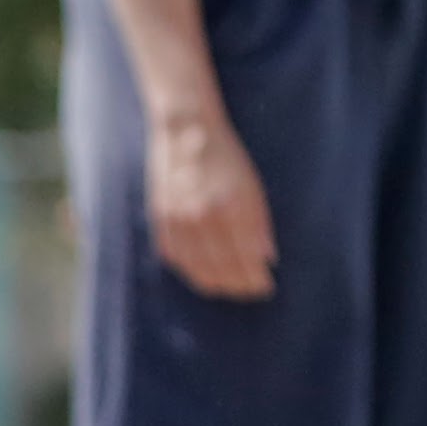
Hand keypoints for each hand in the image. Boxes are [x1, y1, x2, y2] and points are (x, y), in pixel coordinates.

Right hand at [145, 101, 277, 299]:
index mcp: (229, 208)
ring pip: (197, 270)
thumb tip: (267, 259)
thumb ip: (258, 224)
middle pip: (221, 270)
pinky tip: (205, 272)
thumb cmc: (225, 158)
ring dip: (216, 284)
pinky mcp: (160, 220)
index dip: (255, 279)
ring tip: (230, 287)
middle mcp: (200, 218)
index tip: (266, 287)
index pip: (244, 259)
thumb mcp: (251, 187)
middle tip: (251, 291)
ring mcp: (176, 221)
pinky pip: (176, 258)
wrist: (184, 134)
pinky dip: (192, 270)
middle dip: (239, 286)